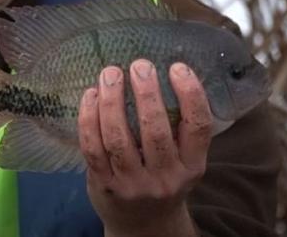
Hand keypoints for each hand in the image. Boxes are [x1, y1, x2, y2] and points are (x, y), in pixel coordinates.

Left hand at [78, 59, 211, 236]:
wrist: (141, 225)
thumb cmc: (162, 179)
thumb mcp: (182, 161)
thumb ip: (177, 128)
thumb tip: (158, 73)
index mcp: (192, 167)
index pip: (197, 127)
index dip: (190, 94)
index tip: (177, 67)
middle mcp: (165, 178)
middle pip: (155, 131)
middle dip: (146, 93)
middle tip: (140, 65)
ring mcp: (132, 184)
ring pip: (118, 137)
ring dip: (112, 101)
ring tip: (110, 74)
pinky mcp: (104, 184)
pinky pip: (92, 147)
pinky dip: (89, 118)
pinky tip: (90, 95)